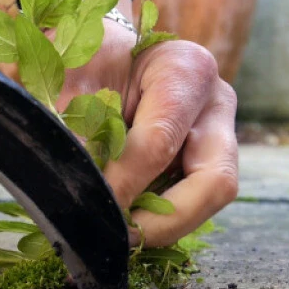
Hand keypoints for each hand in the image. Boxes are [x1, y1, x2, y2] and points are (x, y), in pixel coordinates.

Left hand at [60, 21, 239, 247]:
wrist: (101, 51)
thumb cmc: (85, 57)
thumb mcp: (68, 80)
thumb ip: (67, 123)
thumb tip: (72, 182)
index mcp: (185, 70)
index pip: (160, 143)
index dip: (124, 184)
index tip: (89, 206)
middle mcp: (216, 103)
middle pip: (213, 182)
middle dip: (163, 220)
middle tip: (116, 237)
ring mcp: (221, 134)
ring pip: (211, 200)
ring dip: (165, 224)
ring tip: (118, 230)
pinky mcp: (210, 161)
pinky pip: (197, 204)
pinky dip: (163, 219)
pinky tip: (128, 219)